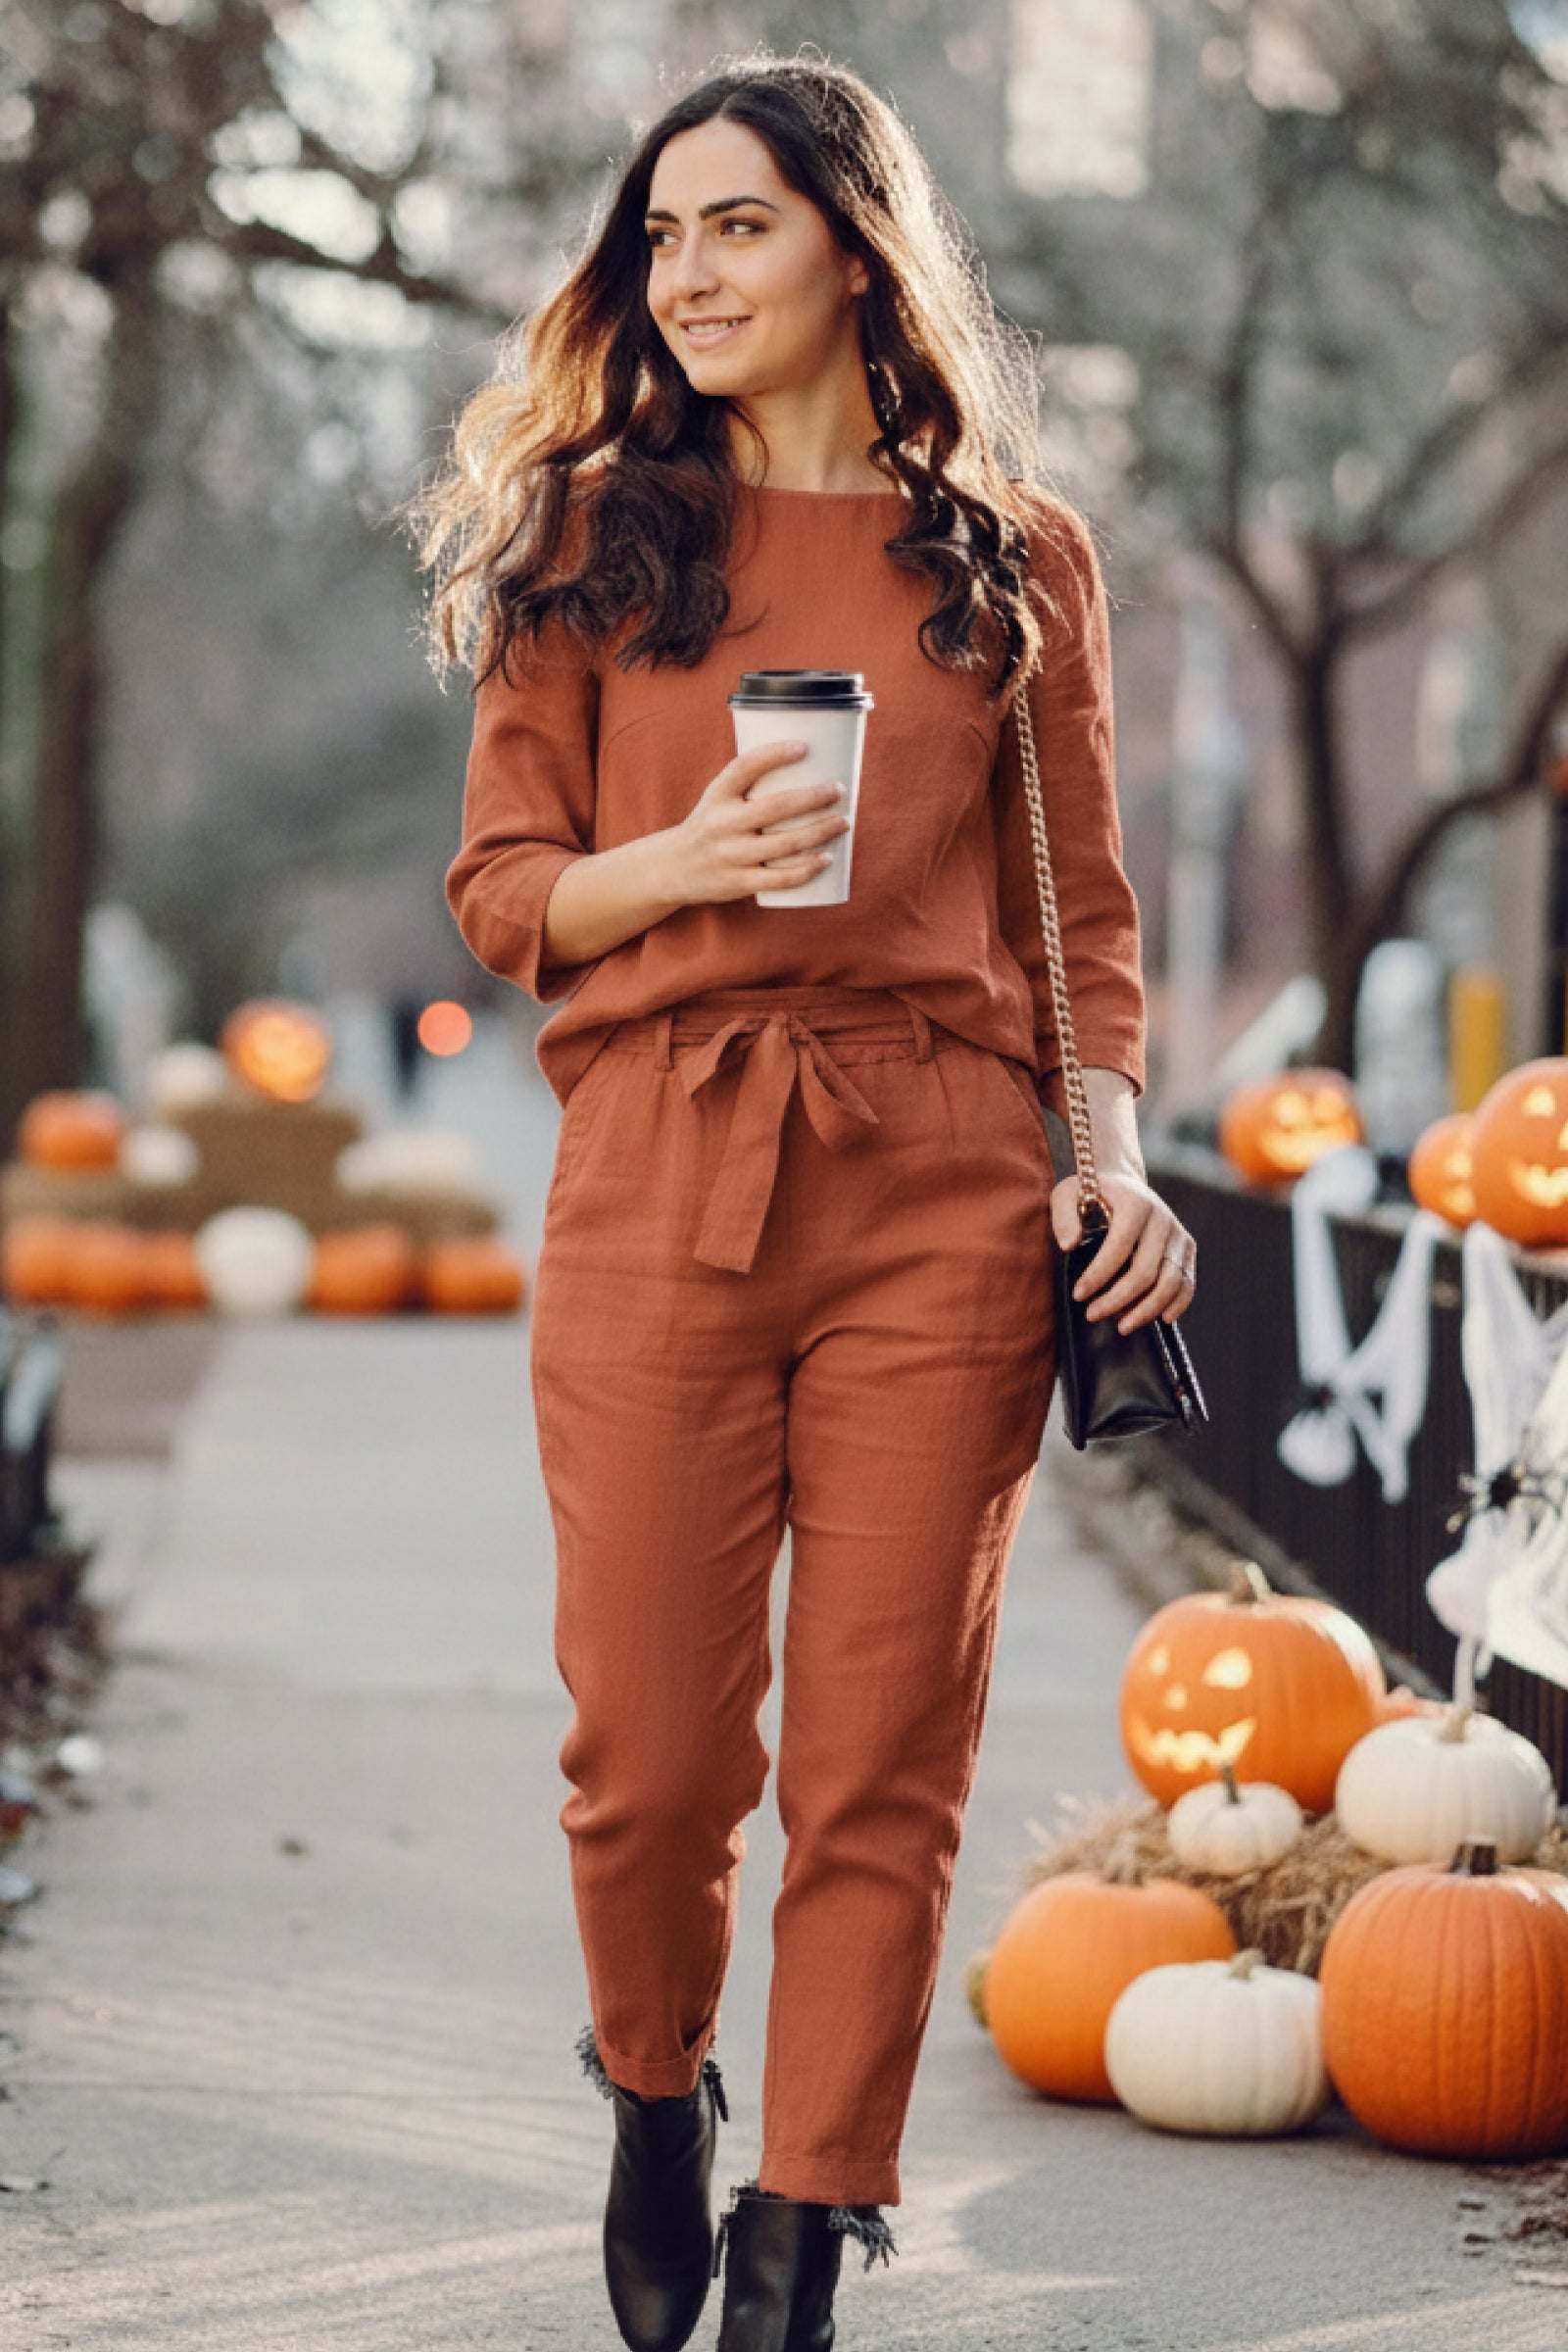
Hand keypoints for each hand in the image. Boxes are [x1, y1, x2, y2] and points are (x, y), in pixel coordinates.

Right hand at [658, 740, 850, 905]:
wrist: (673, 868)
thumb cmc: (711, 825)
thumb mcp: (718, 798)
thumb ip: (751, 783)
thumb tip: (808, 762)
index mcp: (717, 795)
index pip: (744, 767)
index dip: (774, 755)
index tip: (804, 747)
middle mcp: (722, 823)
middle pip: (775, 807)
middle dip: (814, 797)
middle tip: (838, 789)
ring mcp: (730, 855)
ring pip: (784, 844)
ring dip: (819, 832)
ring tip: (843, 823)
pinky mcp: (738, 883)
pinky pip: (779, 879)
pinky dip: (806, 869)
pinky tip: (826, 859)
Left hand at [1049, 1169, 1196, 1330]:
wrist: (1122, 1182)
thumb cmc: (1090, 1193)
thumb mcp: (1066, 1194)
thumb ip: (1064, 1217)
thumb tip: (1068, 1245)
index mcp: (1135, 1204)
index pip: (1118, 1248)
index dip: (1098, 1276)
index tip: (1078, 1296)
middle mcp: (1162, 1218)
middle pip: (1146, 1271)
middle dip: (1118, 1299)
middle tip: (1092, 1315)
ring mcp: (1178, 1234)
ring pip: (1171, 1281)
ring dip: (1147, 1310)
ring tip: (1122, 1326)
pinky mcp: (1187, 1247)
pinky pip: (1187, 1281)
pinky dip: (1178, 1303)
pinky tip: (1162, 1319)